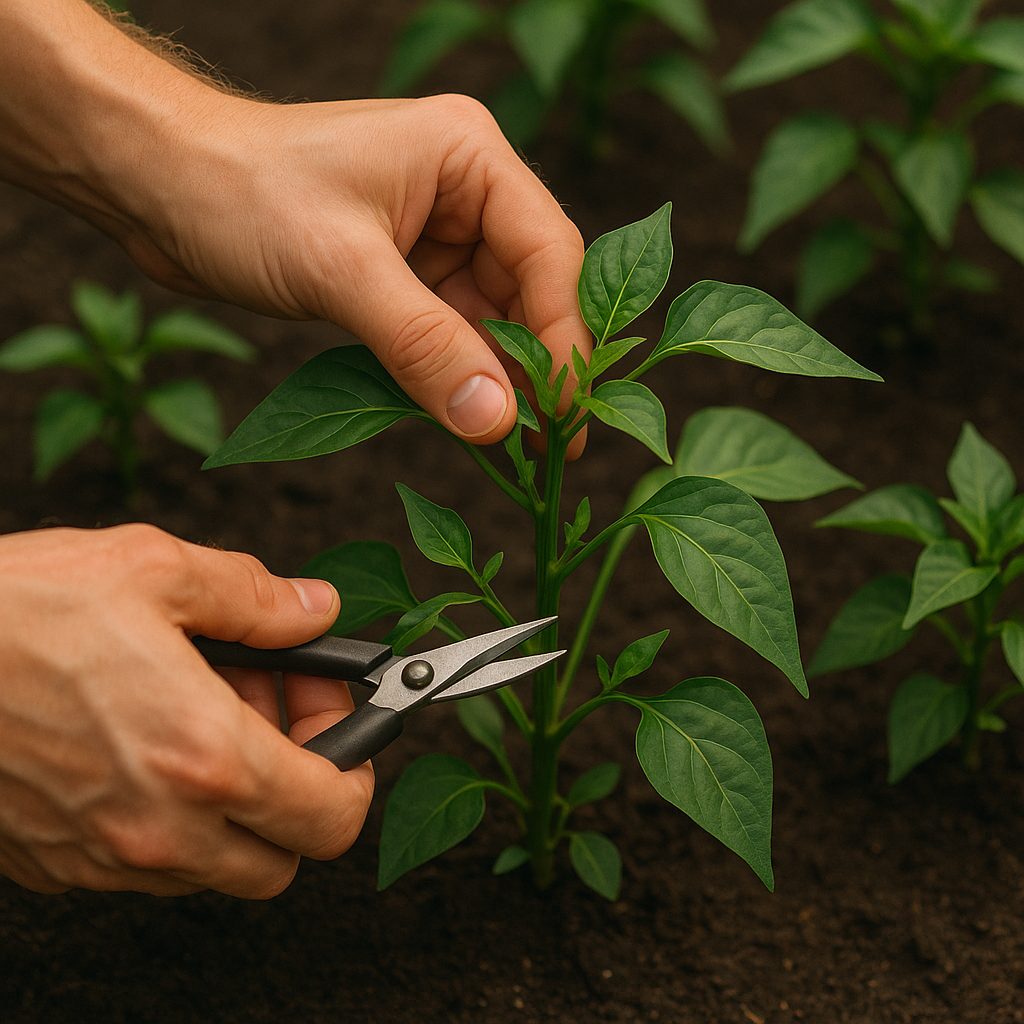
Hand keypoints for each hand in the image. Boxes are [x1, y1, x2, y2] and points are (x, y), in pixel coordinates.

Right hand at [0, 525, 372, 897]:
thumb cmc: (16, 610)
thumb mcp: (155, 570)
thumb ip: (256, 598)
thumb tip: (315, 610)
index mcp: (203, 756)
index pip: (333, 814)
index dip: (355, 764)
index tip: (337, 715)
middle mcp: (159, 826)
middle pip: (285, 856)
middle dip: (302, 788)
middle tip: (278, 713)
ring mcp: (103, 855)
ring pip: (218, 866)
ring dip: (238, 803)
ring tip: (209, 717)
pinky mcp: (57, 863)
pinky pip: (149, 863)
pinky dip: (174, 817)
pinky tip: (149, 743)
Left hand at [1, 3, 588, 445]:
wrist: (158, 186)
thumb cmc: (240, 192)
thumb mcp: (340, 269)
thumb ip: (425, 345)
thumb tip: (498, 420)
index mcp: (468, 158)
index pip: (547, 252)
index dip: (561, 338)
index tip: (564, 412)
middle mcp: (464, 193)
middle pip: (529, 291)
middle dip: (535, 368)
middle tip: (550, 446)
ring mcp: (435, 236)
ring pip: (491, 321)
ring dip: (495, 381)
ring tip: (512, 447)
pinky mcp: (403, 275)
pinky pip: (448, 334)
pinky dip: (454, 377)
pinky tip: (463, 420)